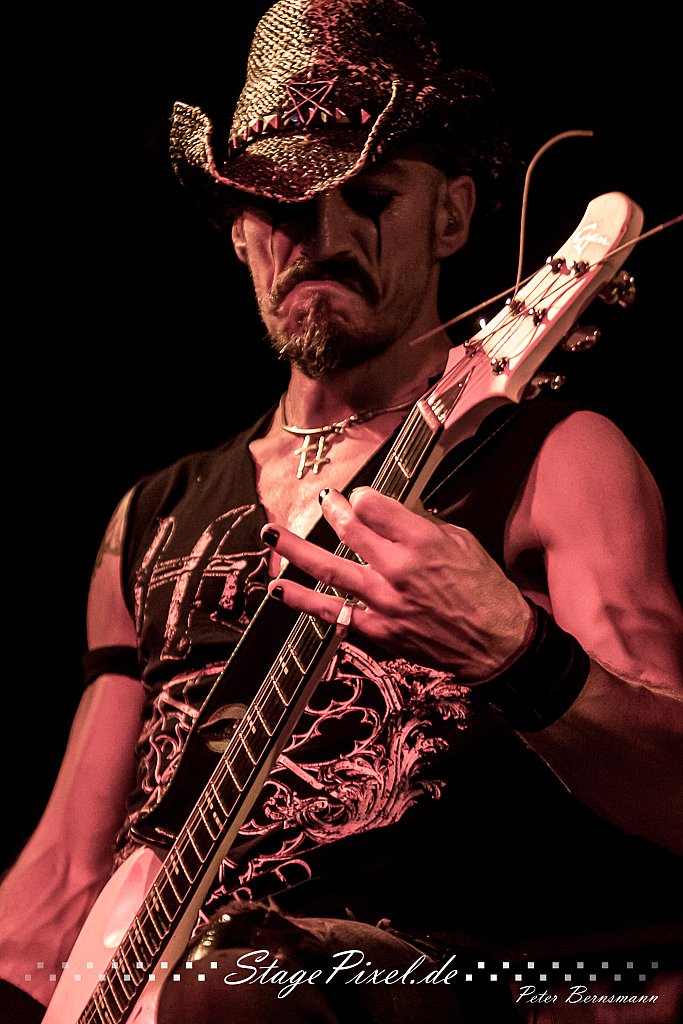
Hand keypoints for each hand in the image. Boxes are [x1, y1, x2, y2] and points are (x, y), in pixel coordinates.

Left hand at [262, 487, 533, 682]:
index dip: (362, 498)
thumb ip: (420, 527)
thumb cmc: (485, 591)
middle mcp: (398, 569)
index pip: (373, 507)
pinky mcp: (379, 630)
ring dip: (296, 552)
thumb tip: (389, 517)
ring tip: (272, 537)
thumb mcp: (462, 542)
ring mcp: (384, 602)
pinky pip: (335, 613)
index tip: (358, 498)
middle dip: (330, 512)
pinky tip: (281, 591)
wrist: (496, 644)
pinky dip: (305, 602)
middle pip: (349, 532)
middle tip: (320, 502)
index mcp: (422, 542)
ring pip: (330, 571)